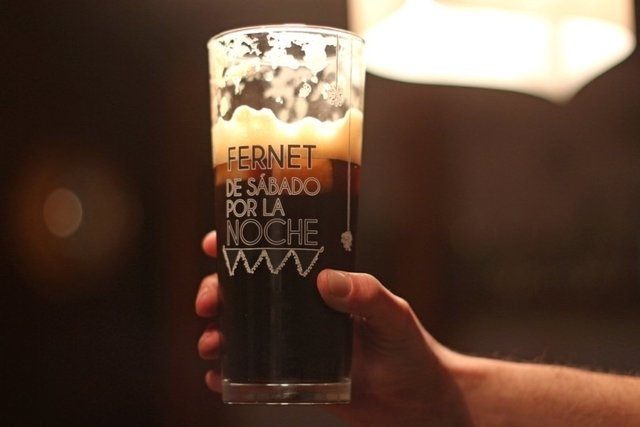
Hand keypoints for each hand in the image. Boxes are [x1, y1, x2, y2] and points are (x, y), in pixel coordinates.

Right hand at [196, 231, 470, 425]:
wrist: (418, 405)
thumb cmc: (411, 352)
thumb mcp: (394, 317)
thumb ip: (368, 296)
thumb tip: (326, 280)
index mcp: (322, 284)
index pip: (277, 255)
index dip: (240, 246)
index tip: (214, 244)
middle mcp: (301, 309)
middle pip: (245, 292)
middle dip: (216, 292)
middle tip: (208, 304)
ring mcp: (293, 344)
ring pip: (241, 330)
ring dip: (216, 332)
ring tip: (212, 346)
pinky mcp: (292, 377)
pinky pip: (251, 373)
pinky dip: (229, 374)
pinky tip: (217, 378)